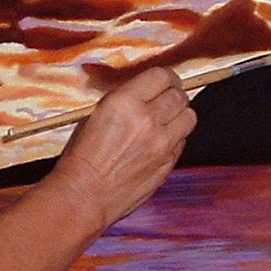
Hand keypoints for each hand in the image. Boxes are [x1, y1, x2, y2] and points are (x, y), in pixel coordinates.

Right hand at [48, 67, 196, 228]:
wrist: (84, 195)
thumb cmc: (81, 156)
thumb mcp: (97, 114)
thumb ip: (125, 100)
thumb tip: (146, 93)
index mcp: (125, 102)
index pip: (161, 76)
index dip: (166, 77)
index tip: (165, 81)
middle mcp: (147, 119)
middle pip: (179, 95)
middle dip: (174, 94)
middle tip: (167, 99)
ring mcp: (162, 143)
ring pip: (189, 117)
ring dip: (180, 115)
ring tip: (168, 119)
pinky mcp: (168, 164)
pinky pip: (183, 141)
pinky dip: (176, 138)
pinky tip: (161, 142)